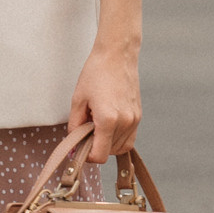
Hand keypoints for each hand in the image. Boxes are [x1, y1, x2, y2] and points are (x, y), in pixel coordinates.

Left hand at [67, 39, 140, 161]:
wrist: (117, 55)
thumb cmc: (95, 73)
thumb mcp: (78, 99)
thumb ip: (75, 125)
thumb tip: (74, 144)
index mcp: (108, 119)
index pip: (100, 155)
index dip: (88, 156)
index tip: (80, 148)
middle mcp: (125, 122)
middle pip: (110, 152)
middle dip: (96, 147)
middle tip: (86, 132)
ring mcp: (134, 120)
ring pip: (121, 147)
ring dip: (108, 143)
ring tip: (97, 124)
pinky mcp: (138, 116)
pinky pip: (129, 138)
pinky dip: (118, 139)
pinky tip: (108, 125)